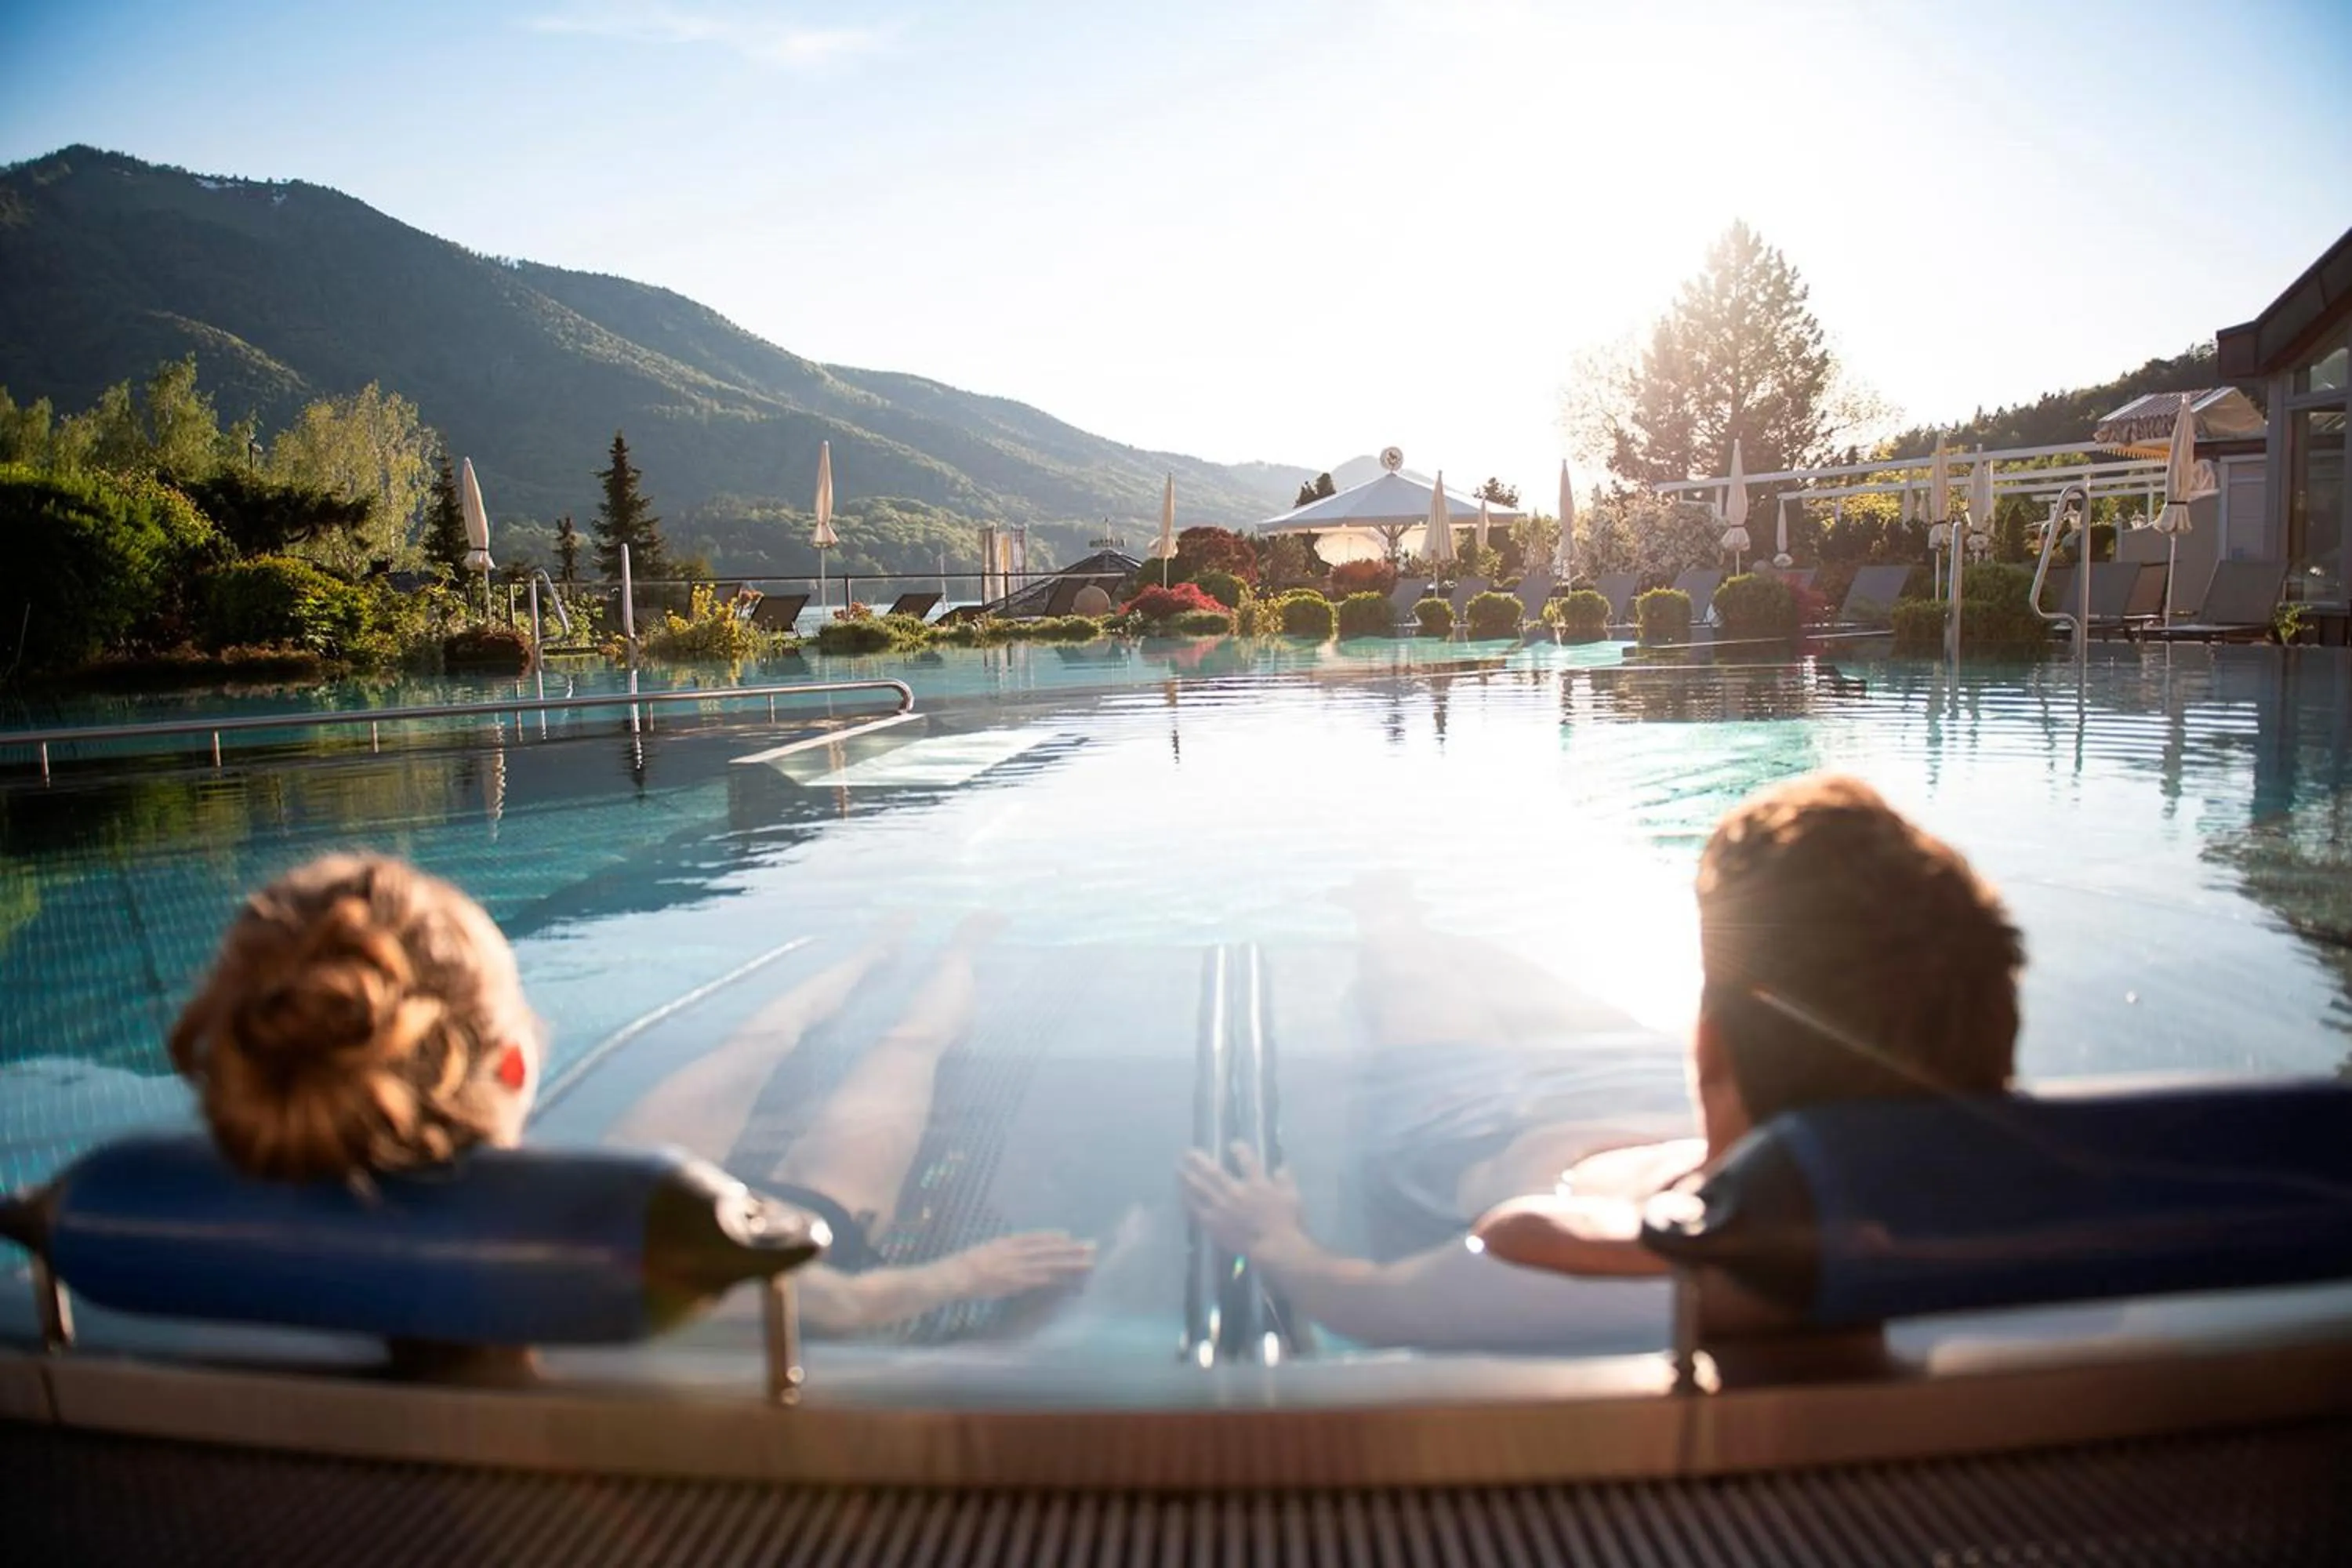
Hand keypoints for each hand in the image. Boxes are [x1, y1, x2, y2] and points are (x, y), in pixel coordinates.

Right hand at [947, 1231, 1095, 1299]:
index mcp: (1007, 1242)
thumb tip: (1018, 1250)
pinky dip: (1055, 1278)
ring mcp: (1017, 1266)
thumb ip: (1003, 1249)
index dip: (1053, 1237)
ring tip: (1089, 1262)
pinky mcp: (1016, 1281)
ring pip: (1050, 1263)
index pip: (1035, 1237)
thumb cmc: (965, 1264)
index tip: (1070, 1236)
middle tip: (1092, 1246)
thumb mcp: (986, 1249)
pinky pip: (1040, 1280)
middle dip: (1071, 1248)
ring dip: (1070, 1263)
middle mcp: (1016, 1250)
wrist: (954, 1275)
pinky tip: (1069, 1280)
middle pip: (1049, 1248)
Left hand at [1178, 1143, 1304, 1254]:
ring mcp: (1222, 1207)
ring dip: (1187, 1176)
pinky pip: (1196, 1209)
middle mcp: (1235, 1190)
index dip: (1238, 1148)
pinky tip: (1182, 1194)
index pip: (1245, 1159)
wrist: (1276, 1248)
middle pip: (1213, 1171)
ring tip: (1178, 1168)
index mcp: (1256, 1182)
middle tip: (1188, 1152)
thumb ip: (1285, 1178)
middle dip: (1199, 1159)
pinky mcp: (1214, 1223)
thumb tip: (1281, 1166)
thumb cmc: (1287, 1222)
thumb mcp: (1292, 1196)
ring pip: (1200, 1188)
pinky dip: (1188, 1200)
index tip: (1233, 1144)